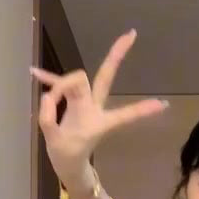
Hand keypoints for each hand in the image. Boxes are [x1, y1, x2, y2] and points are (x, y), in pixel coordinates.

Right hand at [30, 30, 166, 184]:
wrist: (67, 165)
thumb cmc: (67, 156)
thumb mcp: (55, 142)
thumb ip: (48, 118)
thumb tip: (48, 94)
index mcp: (97, 122)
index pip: (123, 114)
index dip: (141, 110)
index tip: (163, 104)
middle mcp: (94, 107)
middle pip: (105, 77)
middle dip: (116, 56)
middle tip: (132, 34)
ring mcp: (84, 102)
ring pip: (77, 80)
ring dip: (58, 80)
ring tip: (36, 77)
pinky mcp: (72, 101)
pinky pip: (60, 86)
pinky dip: (49, 79)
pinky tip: (35, 73)